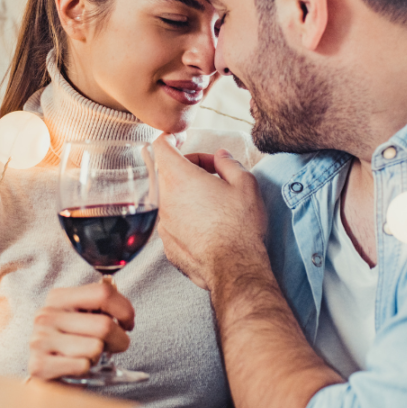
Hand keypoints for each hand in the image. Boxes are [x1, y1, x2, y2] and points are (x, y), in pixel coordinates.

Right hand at [28, 279, 134, 379]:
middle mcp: (46, 315)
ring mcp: (40, 340)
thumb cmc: (70, 342)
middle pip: (104, 325)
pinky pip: (83, 365)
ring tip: (87, 355)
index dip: (125, 310)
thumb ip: (101, 307)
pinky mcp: (39, 365)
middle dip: (119, 339)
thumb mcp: (81, 317)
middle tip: (114, 345)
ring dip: (98, 356)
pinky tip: (75, 367)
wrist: (43, 376)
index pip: (103, 293)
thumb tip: (125, 312)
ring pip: (95, 347)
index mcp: (58, 297)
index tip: (128, 323)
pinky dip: (86, 369)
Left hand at [154, 135, 267, 290]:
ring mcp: (164, 224)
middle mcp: (165, 200)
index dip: (170, 139)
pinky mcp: (167, 245)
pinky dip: (186, 218)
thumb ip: (228, 163)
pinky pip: (174, 222)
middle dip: (188, 168)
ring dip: (187, 194)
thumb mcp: (245, 184)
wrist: (235, 268)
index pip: (161, 147)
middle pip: (168, 172)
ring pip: (171, 198)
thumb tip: (221, 156)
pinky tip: (209, 227)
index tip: (181, 139)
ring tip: (214, 204)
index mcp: (180, 178)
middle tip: (213, 175)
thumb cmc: (240, 225)